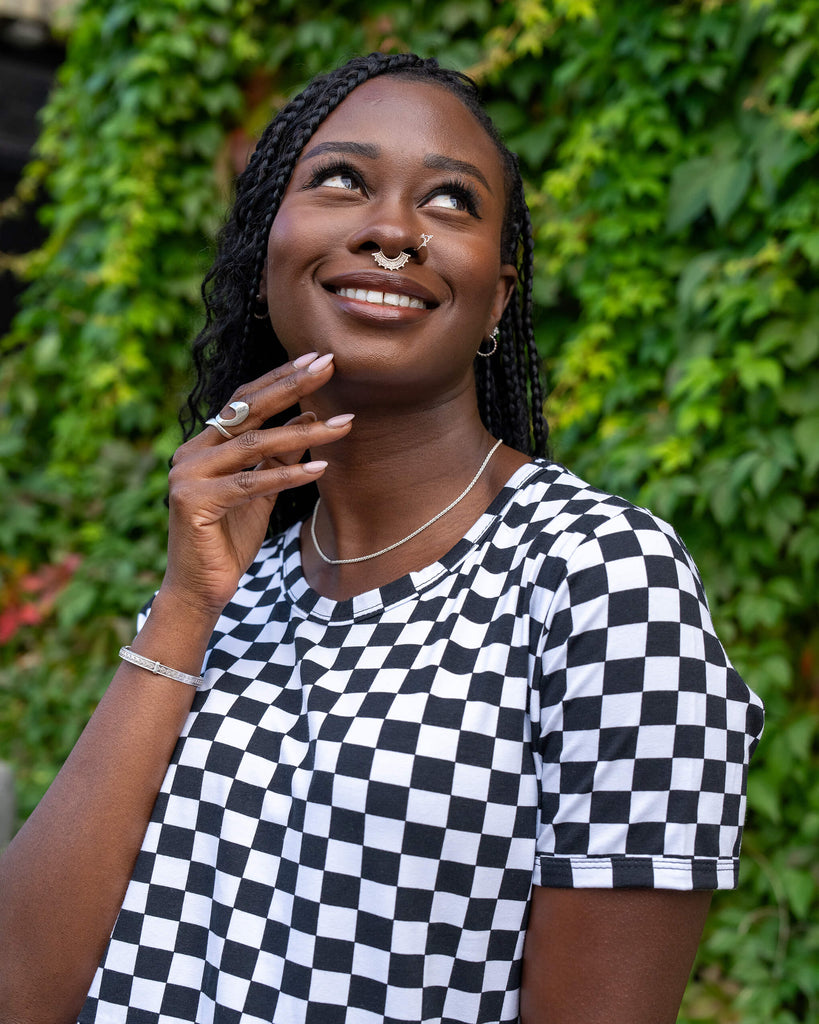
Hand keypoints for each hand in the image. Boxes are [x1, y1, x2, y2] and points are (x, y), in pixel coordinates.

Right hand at [160, 351, 349, 617]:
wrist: (201, 590)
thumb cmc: (230, 540)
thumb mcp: (263, 490)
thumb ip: (280, 454)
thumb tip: (312, 414)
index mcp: (204, 445)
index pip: (245, 400)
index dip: (281, 378)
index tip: (318, 359)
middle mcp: (191, 452)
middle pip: (247, 409)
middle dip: (293, 385)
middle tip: (330, 364)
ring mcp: (188, 475)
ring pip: (254, 444)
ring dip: (304, 433)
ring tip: (343, 426)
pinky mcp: (194, 502)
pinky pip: (251, 483)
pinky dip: (289, 475)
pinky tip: (322, 467)